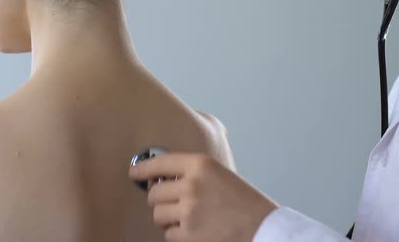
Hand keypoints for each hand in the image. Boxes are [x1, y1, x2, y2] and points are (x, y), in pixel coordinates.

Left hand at [129, 153, 277, 241]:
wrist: (263, 227)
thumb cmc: (244, 201)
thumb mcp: (220, 173)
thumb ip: (193, 172)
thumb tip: (161, 176)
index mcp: (200, 164)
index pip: (159, 163)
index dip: (142, 169)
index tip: (134, 172)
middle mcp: (191, 184)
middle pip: (153, 193)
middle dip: (158, 200)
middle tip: (170, 203)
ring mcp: (189, 211)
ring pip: (157, 215)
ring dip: (166, 218)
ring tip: (184, 218)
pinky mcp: (189, 235)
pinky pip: (167, 234)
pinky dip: (175, 234)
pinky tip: (190, 230)